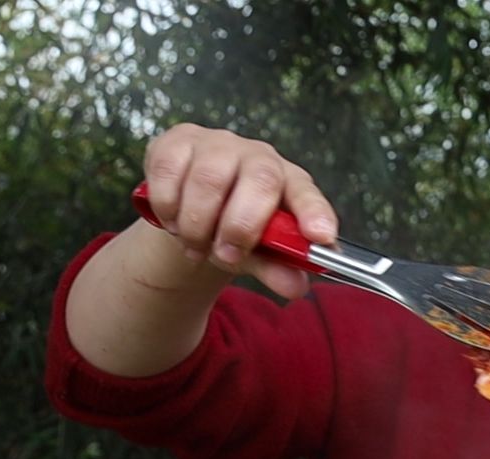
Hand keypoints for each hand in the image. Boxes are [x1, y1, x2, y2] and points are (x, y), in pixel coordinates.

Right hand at [139, 123, 337, 298]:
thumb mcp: (260, 254)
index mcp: (289, 182)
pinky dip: (168, 206)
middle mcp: (258, 156)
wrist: (192, 209)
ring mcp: (218, 144)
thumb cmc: (235, 227)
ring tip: (195, 245)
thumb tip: (296, 287)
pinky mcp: (178, 141)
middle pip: (261, 180)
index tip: (321, 236)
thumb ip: (279, 269)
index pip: (307, 193)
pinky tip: (173, 220)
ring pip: (209, 179)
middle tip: (226, 255)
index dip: (314, 212)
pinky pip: (169, 171)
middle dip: (241, 226)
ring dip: (197, 224)